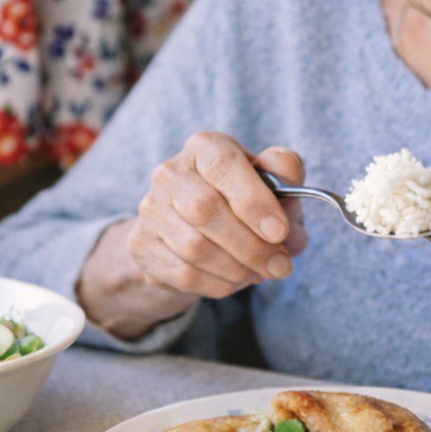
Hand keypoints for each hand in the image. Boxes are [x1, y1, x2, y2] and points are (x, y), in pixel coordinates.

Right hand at [128, 132, 307, 299]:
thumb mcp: (269, 180)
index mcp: (204, 147)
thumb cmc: (241, 199)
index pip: (224, 165)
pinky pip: (183, 274)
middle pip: (205, 210)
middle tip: (280, 265)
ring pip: (194, 247)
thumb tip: (289, 173)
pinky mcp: (141, 245)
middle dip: (251, 245)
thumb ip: (284, 171)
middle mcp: (170, 173)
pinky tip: (237, 280)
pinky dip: (219, 283)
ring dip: (237, 268)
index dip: (254, 200)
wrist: (194, 228)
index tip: (280, 231)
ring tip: (262, 272)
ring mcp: (151, 209)